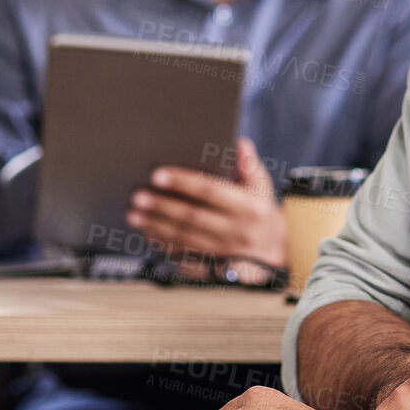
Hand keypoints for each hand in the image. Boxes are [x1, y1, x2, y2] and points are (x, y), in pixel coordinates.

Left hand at [127, 137, 285, 270]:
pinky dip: (164, 245)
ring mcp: (225, 252)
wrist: (275, 249)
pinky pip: (185, 257)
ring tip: (134, 215)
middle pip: (192, 217)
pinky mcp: (215, 267)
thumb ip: (249, 165)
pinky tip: (148, 233)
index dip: (182, 182)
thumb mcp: (262, 185)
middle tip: (138, 197)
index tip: (157, 175)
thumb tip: (240, 143)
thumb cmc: (261, 211)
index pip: (210, 191)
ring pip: (185, 239)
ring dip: (157, 227)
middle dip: (162, 207)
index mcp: (249, 207)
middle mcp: (237, 231)